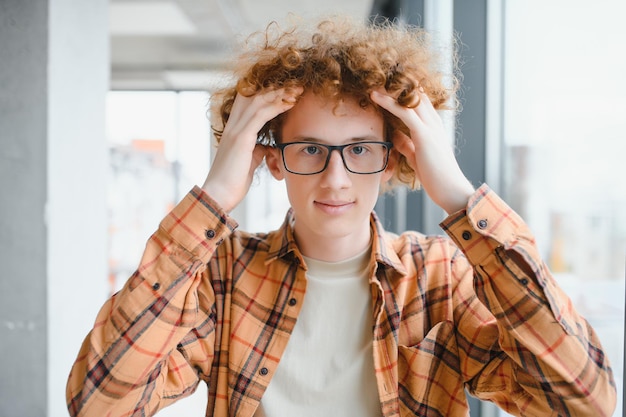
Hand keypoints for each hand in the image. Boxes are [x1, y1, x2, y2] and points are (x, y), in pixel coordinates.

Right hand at [202, 87, 302, 211]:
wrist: (218, 195)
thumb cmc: (232, 182)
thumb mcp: (248, 162)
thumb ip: (255, 151)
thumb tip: (265, 147)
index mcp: (233, 130)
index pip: (247, 101)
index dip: (265, 93)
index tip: (286, 91)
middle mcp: (232, 125)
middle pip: (253, 95)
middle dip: (275, 88)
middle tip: (296, 86)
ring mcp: (236, 130)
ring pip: (259, 101)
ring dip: (280, 93)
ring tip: (297, 90)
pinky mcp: (241, 138)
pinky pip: (261, 115)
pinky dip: (276, 106)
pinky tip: (290, 103)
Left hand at [370, 90, 473, 213]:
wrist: (450, 190)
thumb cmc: (435, 176)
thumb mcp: (416, 156)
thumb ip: (406, 144)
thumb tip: (394, 135)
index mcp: (432, 126)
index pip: (418, 100)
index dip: (402, 90)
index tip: (384, 83)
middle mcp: (433, 122)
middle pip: (415, 93)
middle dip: (396, 83)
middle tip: (376, 74)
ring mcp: (430, 127)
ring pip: (409, 98)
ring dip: (390, 88)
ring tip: (372, 78)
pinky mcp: (424, 135)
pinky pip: (404, 112)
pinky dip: (389, 102)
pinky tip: (375, 96)